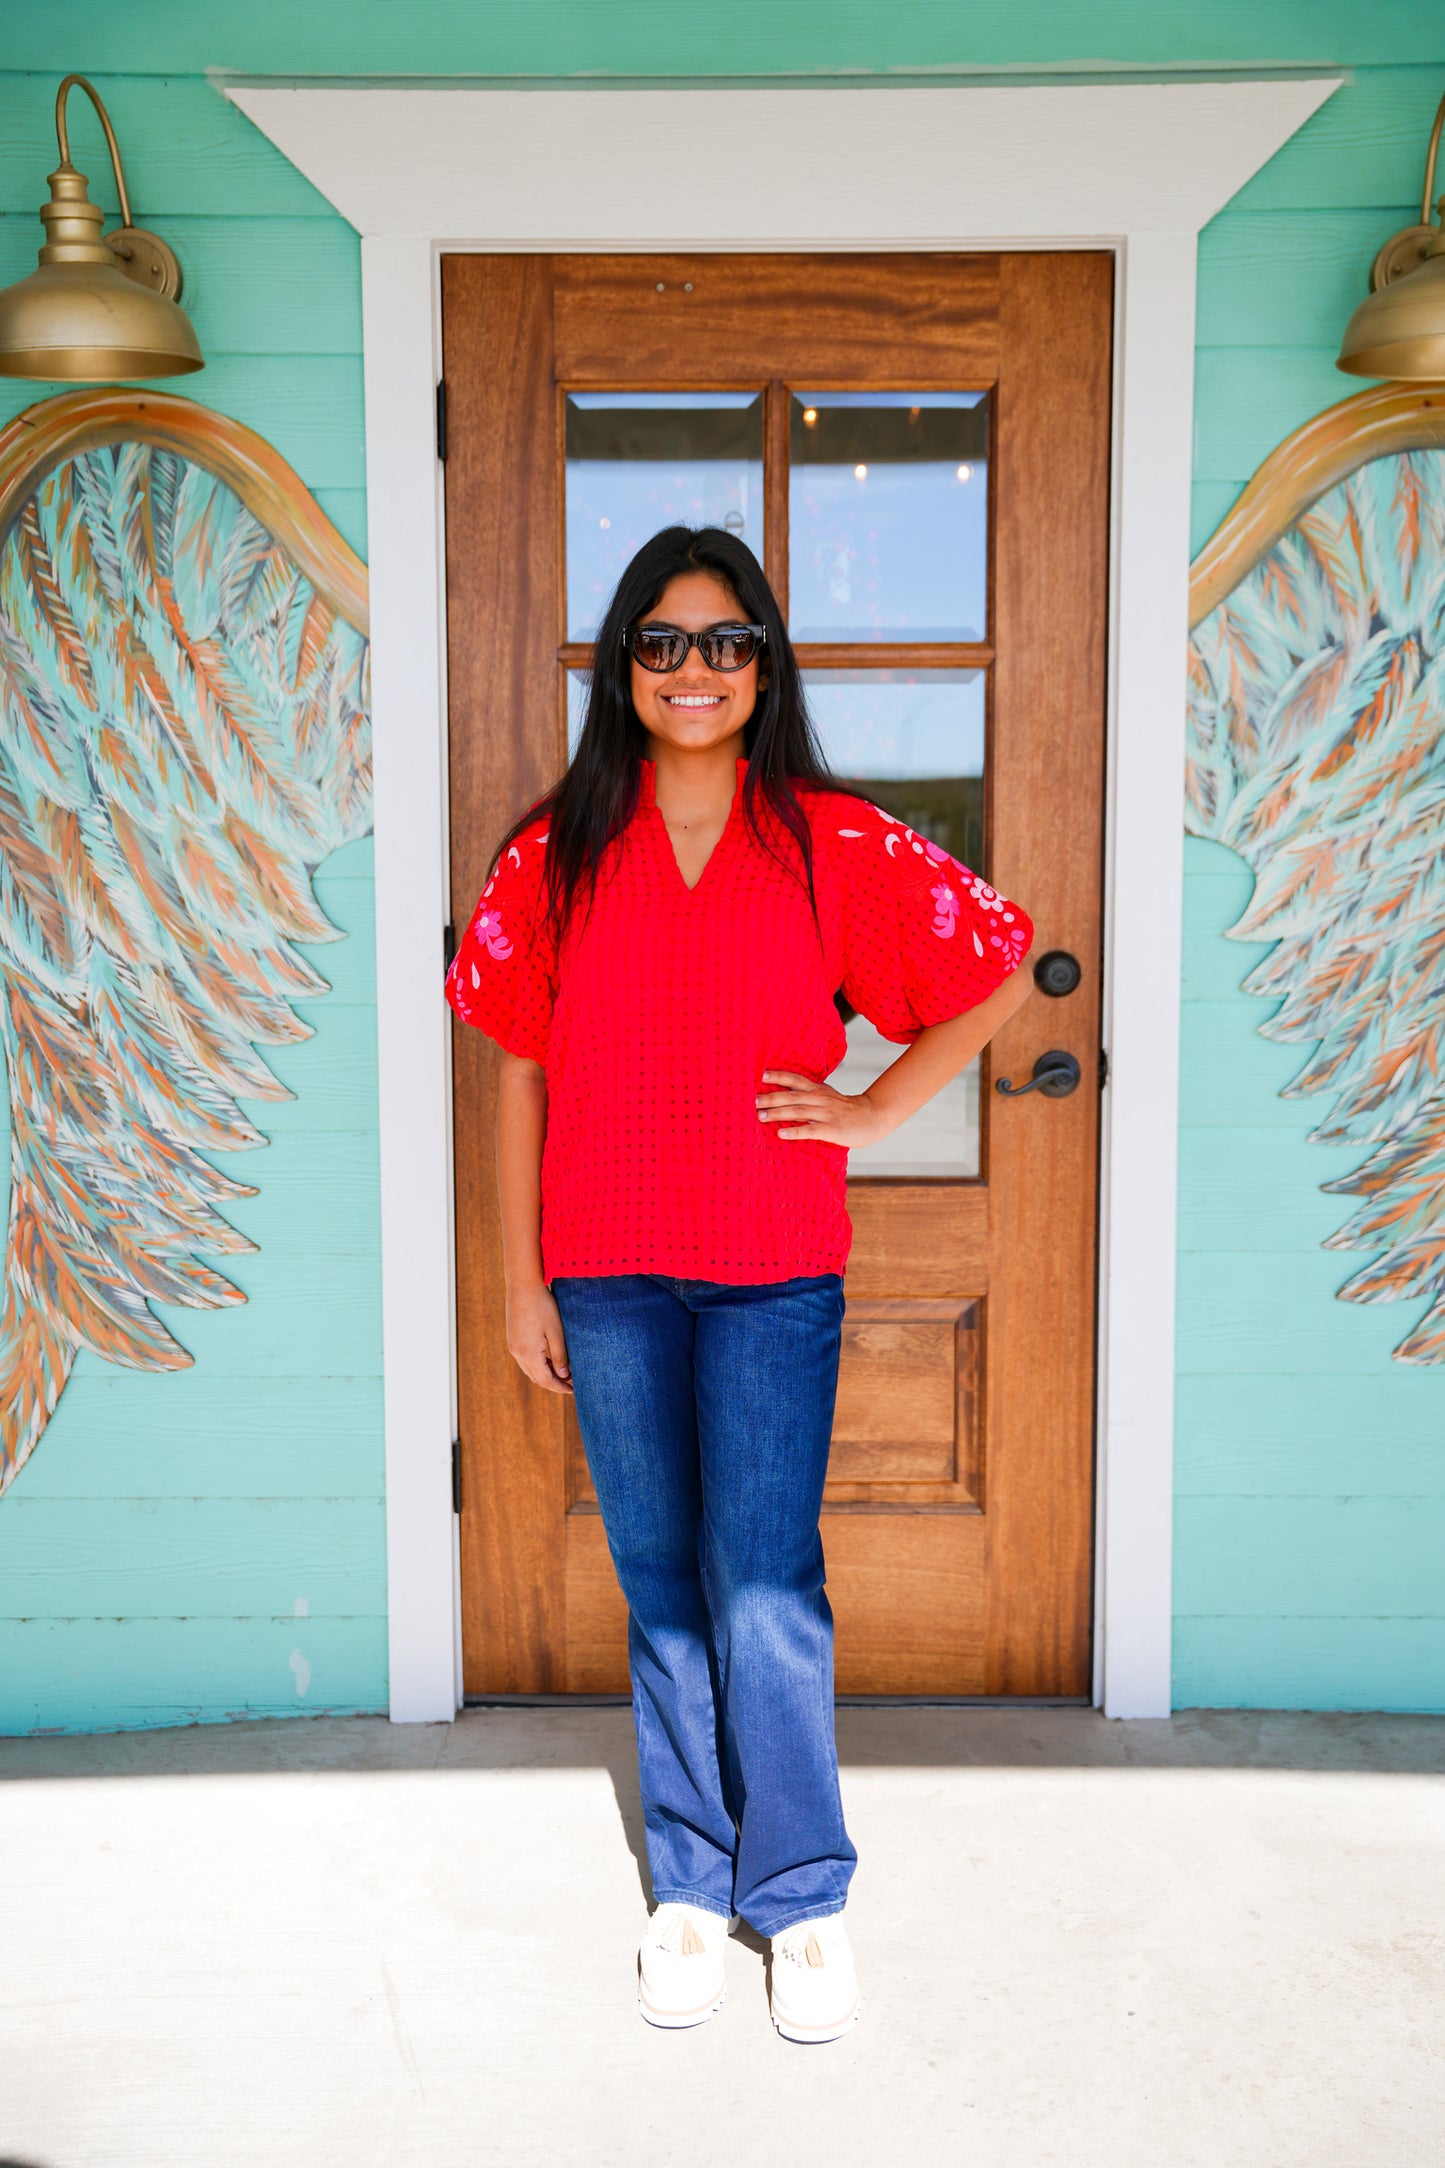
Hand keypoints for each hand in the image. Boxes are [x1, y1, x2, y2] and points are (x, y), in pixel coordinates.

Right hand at [505, 1282, 572, 1393]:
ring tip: (563, 1373)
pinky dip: (538, 1365)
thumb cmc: (543, 1306)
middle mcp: (517, 1353)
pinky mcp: (513, 1339)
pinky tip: (550, 1360)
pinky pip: (525, 1360)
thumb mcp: (556, 1332)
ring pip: (530, 1370)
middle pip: (537, 1378)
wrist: (522, 1285)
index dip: (560, 1387)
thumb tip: (563, 1376)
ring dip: (545, 1374)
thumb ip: (560, 1356)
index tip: (573, 1390)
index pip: (545, 1380)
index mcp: (528, 1353)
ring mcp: (513, 1346)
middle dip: (553, 1383)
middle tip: (570, 1384)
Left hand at [755, 1070, 894, 1148]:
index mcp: (818, 1090)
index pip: (795, 1080)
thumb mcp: (828, 1095)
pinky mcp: (831, 1129)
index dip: (779, 1076)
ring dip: (777, 1113)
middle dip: (770, 1098)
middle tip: (752, 1101)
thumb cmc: (846, 1109)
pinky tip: (780, 1134)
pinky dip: (794, 1132)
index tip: (761, 1075)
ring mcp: (825, 1114)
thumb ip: (810, 1094)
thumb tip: (786, 1093)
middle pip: (791, 1096)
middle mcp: (820, 1099)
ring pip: (797, 1112)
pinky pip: (809, 1130)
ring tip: (760, 1116)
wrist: (872, 1117)